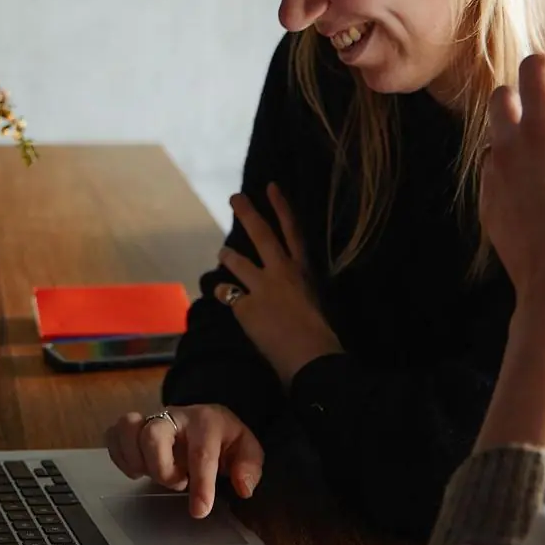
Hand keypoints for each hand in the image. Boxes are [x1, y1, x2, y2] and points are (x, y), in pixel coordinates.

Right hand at [105, 403, 263, 517]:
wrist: (204, 420)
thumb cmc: (223, 439)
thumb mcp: (246, 449)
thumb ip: (249, 467)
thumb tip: (243, 487)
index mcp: (206, 421)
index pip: (201, 453)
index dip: (200, 485)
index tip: (200, 510)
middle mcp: (175, 416)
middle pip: (153, 434)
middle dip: (162, 469)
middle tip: (176, 483)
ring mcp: (150, 419)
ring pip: (128, 428)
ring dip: (137, 460)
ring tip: (153, 474)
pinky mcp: (133, 427)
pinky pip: (113, 436)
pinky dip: (120, 457)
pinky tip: (137, 470)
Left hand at [219, 184, 343, 384]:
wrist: (310, 357)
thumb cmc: (321, 339)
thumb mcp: (314, 307)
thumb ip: (298, 296)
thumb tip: (286, 300)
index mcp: (305, 273)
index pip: (293, 232)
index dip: (281, 208)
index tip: (271, 187)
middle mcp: (283, 273)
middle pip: (262, 235)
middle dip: (247, 213)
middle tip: (235, 197)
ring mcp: (262, 287)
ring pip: (237, 262)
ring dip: (228, 254)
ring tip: (223, 252)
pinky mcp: (244, 306)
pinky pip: (227, 296)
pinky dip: (224, 296)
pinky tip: (223, 298)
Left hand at [479, 53, 544, 319]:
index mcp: (540, 128)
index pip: (536, 66)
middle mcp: (507, 145)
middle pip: (507, 94)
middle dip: (539, 96)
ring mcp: (492, 175)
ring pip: (499, 134)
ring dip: (527, 132)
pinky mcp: (488, 203)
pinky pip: (497, 170)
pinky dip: (519, 166)